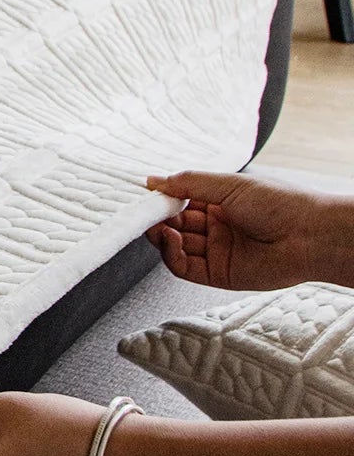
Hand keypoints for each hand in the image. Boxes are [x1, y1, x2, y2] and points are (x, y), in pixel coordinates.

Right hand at [145, 171, 342, 290]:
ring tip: (156, 226)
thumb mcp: (228, 184)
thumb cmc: (280, 203)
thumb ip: (188, 183)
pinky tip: (171, 240)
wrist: (310, 235)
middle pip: (174, 224)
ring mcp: (216, 251)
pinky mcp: (217, 274)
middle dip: (157, 218)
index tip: (145, 194)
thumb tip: (153, 181)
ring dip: (161, 235)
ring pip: (174, 246)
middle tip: (144, 212)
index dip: (162, 199)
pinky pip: (183, 267)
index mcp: (220, 203)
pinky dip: (171, 254)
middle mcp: (216, 227)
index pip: (180, 201)